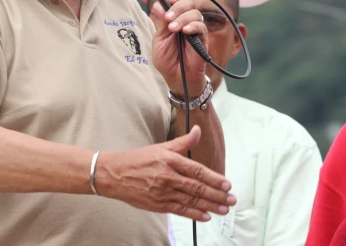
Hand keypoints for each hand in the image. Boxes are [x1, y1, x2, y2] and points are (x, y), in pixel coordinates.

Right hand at [95, 126, 235, 220]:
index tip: (227, 184)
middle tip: (231, 200)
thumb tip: (198, 130)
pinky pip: (180, 210)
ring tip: (223, 209)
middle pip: (198, 188)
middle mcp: (168, 177)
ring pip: (191, 201)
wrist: (114, 174)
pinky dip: (194, 214)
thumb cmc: (137, 160)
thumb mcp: (161, 147)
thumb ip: (183, 142)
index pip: (197, 171)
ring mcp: (163, 192)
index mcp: (170, 160)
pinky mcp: (158, 204)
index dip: (214, 179)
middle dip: (217, 195)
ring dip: (210, 206)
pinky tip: (205, 216)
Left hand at [150, 0, 207, 96]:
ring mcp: (195, 29)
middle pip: (190, 0)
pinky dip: (193, 26)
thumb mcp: (159, 40)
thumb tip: (158, 6)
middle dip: (178, 5)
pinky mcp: (202, 39)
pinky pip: (201, 27)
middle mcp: (186, 20)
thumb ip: (161, 24)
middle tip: (169, 17)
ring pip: (195, 13)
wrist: (176, 78)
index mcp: (175, 18)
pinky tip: (185, 31)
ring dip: (182, 18)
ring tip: (173, 29)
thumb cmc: (167, 60)